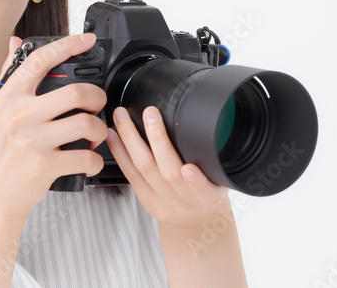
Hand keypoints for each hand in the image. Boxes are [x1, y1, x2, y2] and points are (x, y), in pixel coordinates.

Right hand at [0, 33, 109, 223]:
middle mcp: (18, 116)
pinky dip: (95, 159)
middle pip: (75, 93)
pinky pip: (86, 157)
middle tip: (97, 104)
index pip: (39, 61)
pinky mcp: (44, 167)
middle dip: (97, 97)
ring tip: (95, 133)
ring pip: (86, 123)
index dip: (67, 46)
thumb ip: (8, 76)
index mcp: (7, 98)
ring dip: (100, 128)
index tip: (86, 40)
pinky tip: (89, 158)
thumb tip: (15, 43)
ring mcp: (31, 142)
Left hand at [105, 105, 231, 229]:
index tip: (189, 168)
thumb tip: (221, 129)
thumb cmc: (207, 196)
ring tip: (123, 118)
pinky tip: (113, 136)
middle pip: (168, 172)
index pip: (203, 189)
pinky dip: (120, 152)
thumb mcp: (222, 183)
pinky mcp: (145, 200)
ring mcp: (162, 201)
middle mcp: (184, 200)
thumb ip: (218, 163)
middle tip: (151, 113)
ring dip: (131, 139)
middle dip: (158, 139)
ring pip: (143, 168)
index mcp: (209, 197)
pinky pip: (129, 174)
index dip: (195, 181)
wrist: (195, 223)